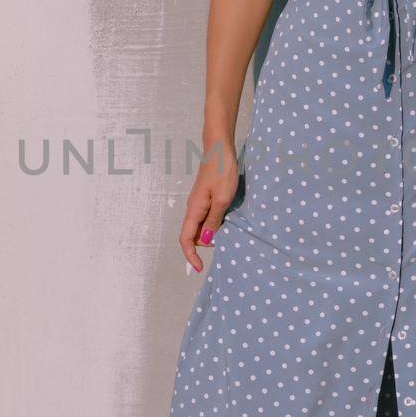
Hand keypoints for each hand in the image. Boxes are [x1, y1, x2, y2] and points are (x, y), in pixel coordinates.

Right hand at [180, 140, 239, 272]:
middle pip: (193, 235)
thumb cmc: (222, 170)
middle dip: (205, 244)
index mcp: (194, 210)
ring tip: (229, 227)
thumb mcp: (223, 199)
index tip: (200, 268)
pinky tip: (228, 218)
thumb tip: (206, 240)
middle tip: (226, 239)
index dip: (190, 256)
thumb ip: (214, 221)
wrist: (219, 148)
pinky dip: (215, 223)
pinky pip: (207, 217)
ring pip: (201, 226)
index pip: (185, 239)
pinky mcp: (206, 198)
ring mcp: (199, 203)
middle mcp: (193, 208)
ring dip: (212, 232)